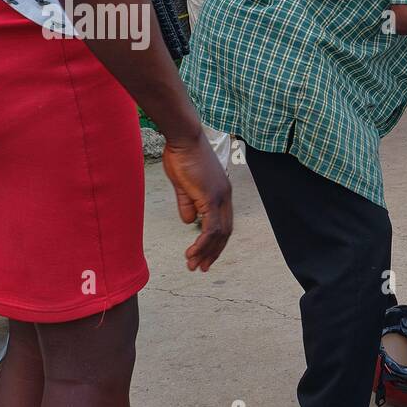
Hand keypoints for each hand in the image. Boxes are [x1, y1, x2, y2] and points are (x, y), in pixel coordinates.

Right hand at [161, 135, 232, 271]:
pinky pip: (211, 228)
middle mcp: (225, 197)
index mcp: (221, 194)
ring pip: (219, 234)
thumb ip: (187, 204)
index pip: (224, 224)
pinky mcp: (211, 198)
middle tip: (201, 268)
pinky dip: (203, 243)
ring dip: (206, 252)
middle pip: (225, 232)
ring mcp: (221, 198)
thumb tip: (189, 222)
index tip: (203, 255)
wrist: (183, 139)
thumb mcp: (183, 185)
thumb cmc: (181, 157)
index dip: (215, 242)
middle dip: (213, 252)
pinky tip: (192, 252)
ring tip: (194, 265)